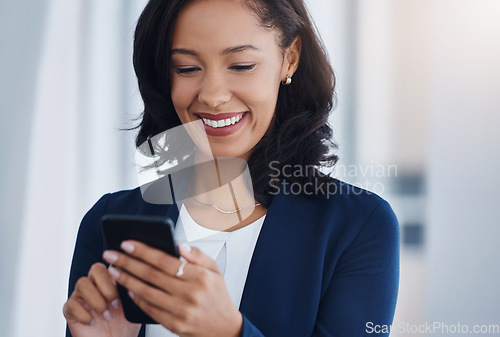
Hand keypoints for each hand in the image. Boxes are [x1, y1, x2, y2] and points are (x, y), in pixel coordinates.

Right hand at [63, 262, 140, 336]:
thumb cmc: (124, 326)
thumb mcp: (135, 307)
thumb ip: (135, 291)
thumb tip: (140, 278)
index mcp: (112, 280)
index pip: (112, 263)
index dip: (118, 271)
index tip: (125, 284)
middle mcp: (96, 285)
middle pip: (96, 268)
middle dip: (107, 287)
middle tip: (115, 304)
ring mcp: (81, 296)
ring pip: (82, 283)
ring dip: (97, 301)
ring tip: (107, 316)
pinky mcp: (70, 311)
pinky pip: (71, 304)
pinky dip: (84, 314)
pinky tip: (93, 322)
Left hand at [102, 241, 242, 336]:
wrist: (224, 328)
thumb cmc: (217, 296)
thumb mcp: (215, 270)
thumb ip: (197, 255)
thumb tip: (178, 244)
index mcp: (200, 276)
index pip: (165, 260)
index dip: (143, 251)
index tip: (127, 243)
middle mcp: (190, 293)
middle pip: (151, 275)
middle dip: (127, 262)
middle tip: (111, 254)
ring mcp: (181, 311)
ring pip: (146, 292)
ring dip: (126, 280)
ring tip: (113, 270)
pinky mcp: (174, 325)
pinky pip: (150, 310)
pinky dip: (137, 299)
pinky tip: (128, 289)